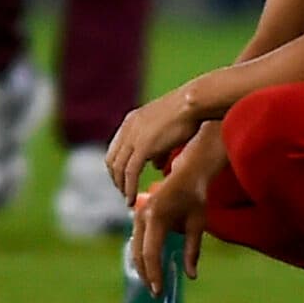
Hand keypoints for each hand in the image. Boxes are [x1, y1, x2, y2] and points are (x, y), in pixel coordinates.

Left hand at [105, 83, 202, 203]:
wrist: (191, 103)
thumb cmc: (187, 114)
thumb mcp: (166, 131)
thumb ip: (158, 149)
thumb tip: (156, 166)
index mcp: (131, 121)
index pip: (115, 149)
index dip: (117, 167)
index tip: (123, 180)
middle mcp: (127, 128)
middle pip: (112, 160)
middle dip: (116, 179)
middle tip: (123, 192)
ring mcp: (133, 137)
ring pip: (118, 168)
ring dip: (121, 186)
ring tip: (127, 199)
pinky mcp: (143, 146)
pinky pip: (130, 172)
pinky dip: (129, 188)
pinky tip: (132, 199)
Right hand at [129, 173, 208, 296]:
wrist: (187, 173)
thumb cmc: (195, 197)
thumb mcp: (197, 224)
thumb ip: (192, 251)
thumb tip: (191, 276)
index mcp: (156, 217)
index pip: (151, 253)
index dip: (154, 274)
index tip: (160, 291)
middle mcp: (143, 215)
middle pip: (139, 253)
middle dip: (146, 275)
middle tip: (156, 294)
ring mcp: (138, 214)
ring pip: (135, 248)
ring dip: (142, 267)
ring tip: (153, 285)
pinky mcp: (139, 215)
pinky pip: (137, 240)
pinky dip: (142, 256)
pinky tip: (150, 269)